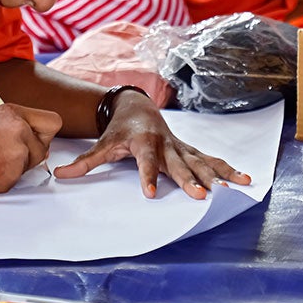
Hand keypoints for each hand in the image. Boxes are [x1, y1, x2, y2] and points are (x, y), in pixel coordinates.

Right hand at [0, 104, 61, 195]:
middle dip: (33, 152)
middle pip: (46, 144)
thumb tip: (41, 141)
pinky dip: (9, 177)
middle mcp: (19, 127)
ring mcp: (17, 148)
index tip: (34, 139)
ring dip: (19, 166)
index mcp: (14, 112)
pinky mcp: (13, 169)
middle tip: (8, 153)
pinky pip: (21, 176)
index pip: (53, 121)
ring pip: (33, 162)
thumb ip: (20, 128)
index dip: (45, 133)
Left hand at [53, 90, 251, 198]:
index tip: (149, 194)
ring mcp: (180, 146)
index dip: (147, 176)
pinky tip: (245, 180)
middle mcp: (165, 144)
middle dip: (190, 178)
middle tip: (200, 195)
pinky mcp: (190, 150)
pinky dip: (228, 169)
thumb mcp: (101, 144)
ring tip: (234, 189)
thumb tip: (58, 174)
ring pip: (200, 161)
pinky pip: (210, 159)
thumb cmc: (118, 131)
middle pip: (178, 163)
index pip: (145, 162)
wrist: (135, 107)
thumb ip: (84, 162)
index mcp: (143, 142)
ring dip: (217, 175)